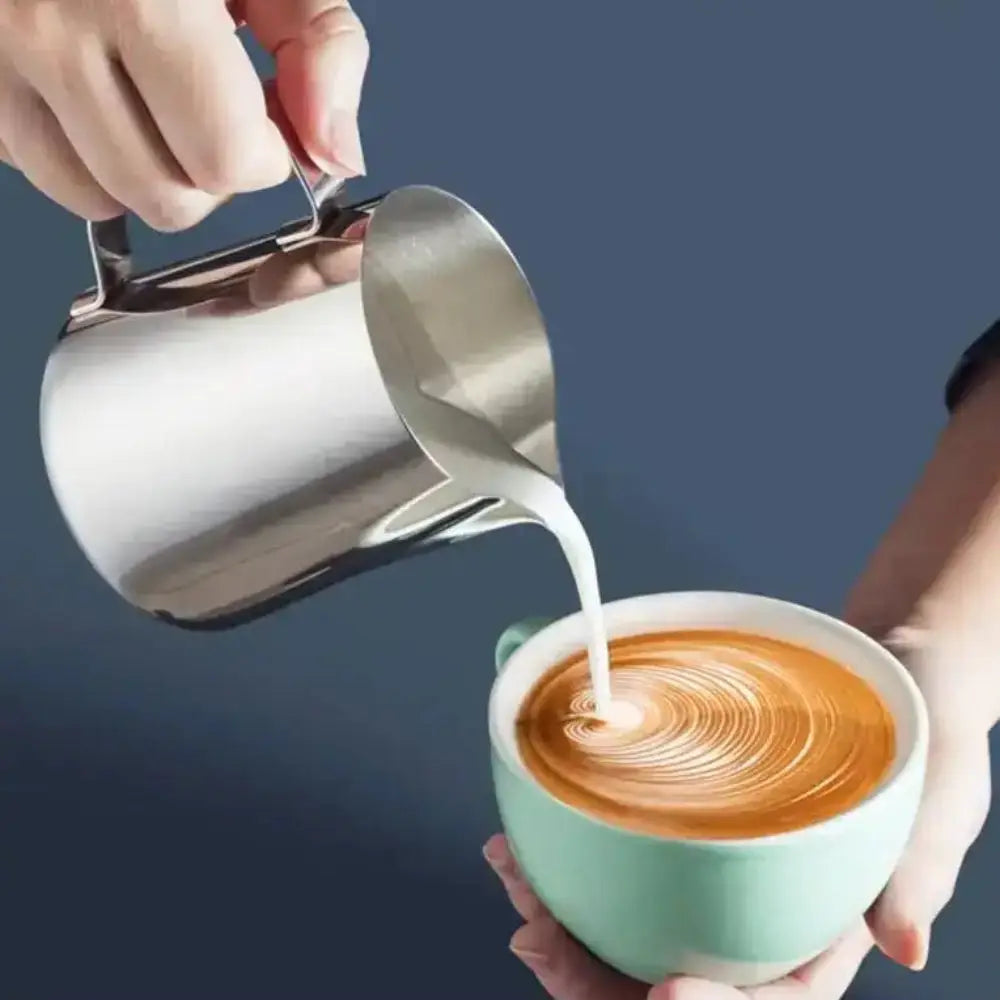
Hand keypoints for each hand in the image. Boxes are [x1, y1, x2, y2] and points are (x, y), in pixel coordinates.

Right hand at [0, 0, 367, 228]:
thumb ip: (319, 47)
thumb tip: (336, 154)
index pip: (225, 157)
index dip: (265, 157)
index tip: (267, 126)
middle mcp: (53, 26)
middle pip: (168, 197)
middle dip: (211, 174)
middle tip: (213, 116)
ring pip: (100, 200)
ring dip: (148, 175)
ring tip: (157, 106)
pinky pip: (40, 171)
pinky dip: (83, 156)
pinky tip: (100, 95)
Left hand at [484, 659, 991, 998]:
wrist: (892, 677)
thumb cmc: (925, 742)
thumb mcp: (942, 802)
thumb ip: (918, 875)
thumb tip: (904, 948)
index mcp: (823, 933)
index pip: (769, 998)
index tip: (662, 990)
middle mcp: (761, 917)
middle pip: (674, 977)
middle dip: (596, 976)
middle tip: (536, 937)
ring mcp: (716, 877)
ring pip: (633, 932)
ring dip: (564, 923)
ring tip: (513, 882)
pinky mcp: (685, 833)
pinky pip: (622, 865)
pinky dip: (569, 865)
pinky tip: (526, 848)